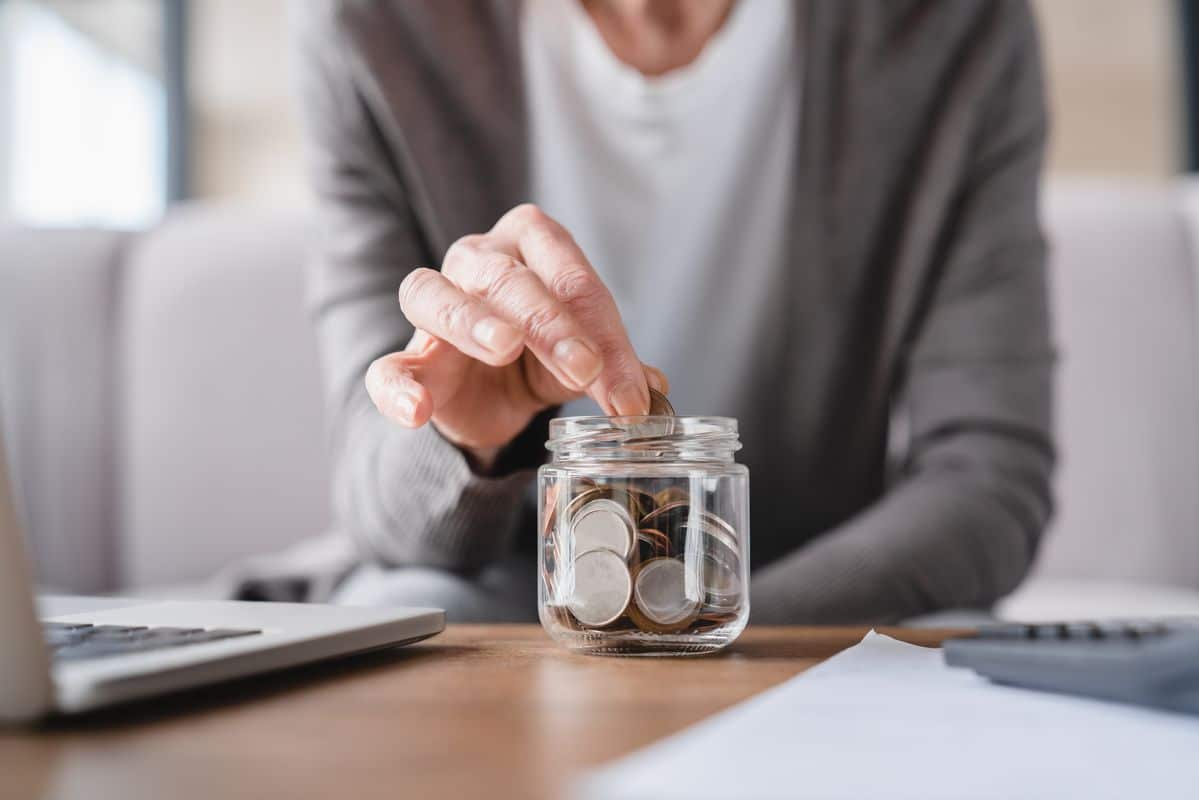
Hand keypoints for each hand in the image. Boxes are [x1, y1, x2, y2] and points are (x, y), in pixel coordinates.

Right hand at [365, 204, 666, 467]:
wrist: (491, 399)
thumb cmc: (541, 358)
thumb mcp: (584, 361)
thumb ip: (613, 370)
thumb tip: (652, 390)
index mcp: (531, 246)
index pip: (571, 277)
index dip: (605, 335)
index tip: (629, 391)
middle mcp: (476, 260)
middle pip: (508, 279)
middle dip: (551, 323)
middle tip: (584, 367)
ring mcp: (433, 305)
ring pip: (436, 294)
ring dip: (473, 320)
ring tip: (503, 348)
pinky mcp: (409, 358)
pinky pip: (388, 366)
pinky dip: (397, 386)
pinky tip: (417, 410)